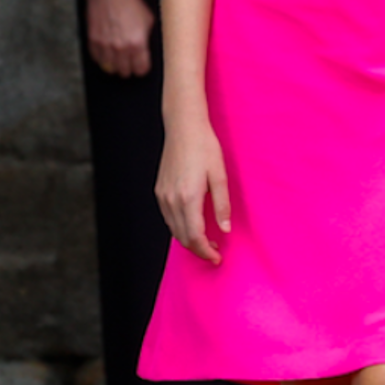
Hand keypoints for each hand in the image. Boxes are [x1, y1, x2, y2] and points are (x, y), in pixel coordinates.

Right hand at [83, 0, 153, 76]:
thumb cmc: (130, 2)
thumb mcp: (148, 19)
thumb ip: (147, 38)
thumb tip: (146, 49)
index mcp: (138, 43)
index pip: (141, 69)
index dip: (141, 68)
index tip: (140, 66)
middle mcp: (121, 47)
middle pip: (125, 72)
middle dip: (128, 68)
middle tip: (128, 62)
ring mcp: (106, 45)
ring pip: (110, 68)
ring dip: (114, 64)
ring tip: (116, 58)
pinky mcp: (93, 40)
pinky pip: (96, 58)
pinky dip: (101, 57)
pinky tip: (106, 52)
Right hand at [156, 115, 230, 264]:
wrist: (183, 126)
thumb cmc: (204, 146)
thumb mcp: (219, 175)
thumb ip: (222, 204)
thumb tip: (225, 229)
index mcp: (188, 197)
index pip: (195, 237)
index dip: (206, 252)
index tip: (217, 258)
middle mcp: (172, 199)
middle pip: (182, 237)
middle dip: (198, 249)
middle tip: (214, 251)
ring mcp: (163, 195)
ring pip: (173, 229)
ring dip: (188, 240)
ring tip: (206, 239)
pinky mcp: (159, 189)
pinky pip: (168, 217)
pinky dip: (179, 227)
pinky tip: (192, 223)